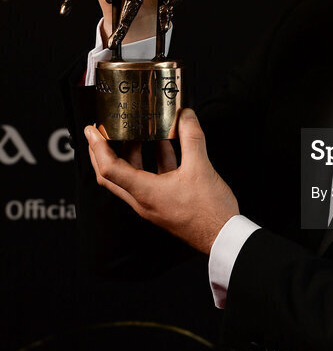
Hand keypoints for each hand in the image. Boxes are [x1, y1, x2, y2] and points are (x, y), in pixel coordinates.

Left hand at [84, 109, 238, 253]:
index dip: (98, 147)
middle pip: (111, 175)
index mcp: (145, 192)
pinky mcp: (164, 202)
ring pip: (130, 176)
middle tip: (100, 132)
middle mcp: (143, 200)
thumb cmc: (209, 210)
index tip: (91, 130)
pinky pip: (150, 178)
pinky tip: (164, 144)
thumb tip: (185, 115)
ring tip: (134, 132)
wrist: (222, 235)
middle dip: (102, 152)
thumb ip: (191, 137)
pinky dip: (152, 160)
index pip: (110, 168)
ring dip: (129, 154)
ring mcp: (152, 202)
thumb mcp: (200, 167)